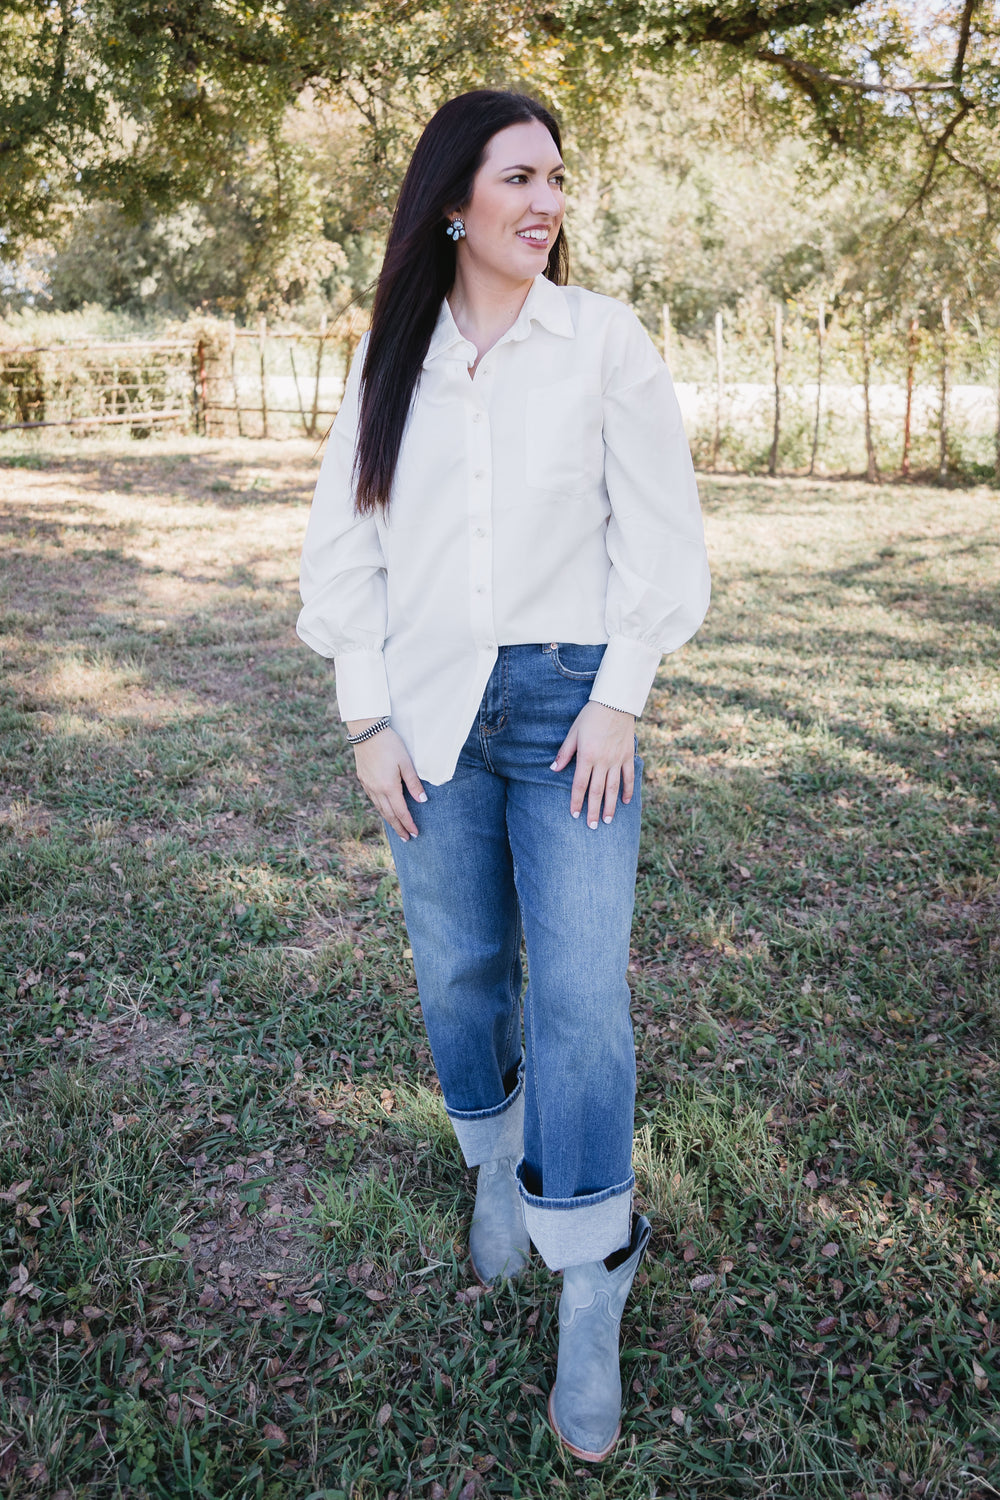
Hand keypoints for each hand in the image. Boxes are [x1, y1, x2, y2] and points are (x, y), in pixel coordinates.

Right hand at [348, 722, 425, 840]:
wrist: (366, 731)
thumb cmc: (390, 744)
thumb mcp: (406, 762)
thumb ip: (414, 783)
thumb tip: (422, 801)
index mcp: (389, 787)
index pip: (401, 812)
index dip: (408, 824)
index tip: (415, 834)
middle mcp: (376, 790)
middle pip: (389, 815)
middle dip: (398, 828)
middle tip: (407, 838)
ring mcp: (368, 785)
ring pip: (379, 808)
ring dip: (389, 820)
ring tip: (397, 828)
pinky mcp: (363, 779)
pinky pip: (373, 799)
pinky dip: (381, 808)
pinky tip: (385, 809)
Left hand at [551, 701, 635, 827]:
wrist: (615, 702)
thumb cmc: (590, 716)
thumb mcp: (573, 732)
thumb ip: (564, 753)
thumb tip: (553, 769)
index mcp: (587, 756)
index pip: (580, 784)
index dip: (576, 801)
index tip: (574, 814)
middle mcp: (603, 761)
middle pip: (597, 791)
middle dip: (594, 810)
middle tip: (592, 826)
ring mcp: (617, 759)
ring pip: (614, 788)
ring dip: (610, 806)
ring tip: (608, 821)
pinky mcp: (627, 756)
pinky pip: (628, 777)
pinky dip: (628, 790)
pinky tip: (625, 802)